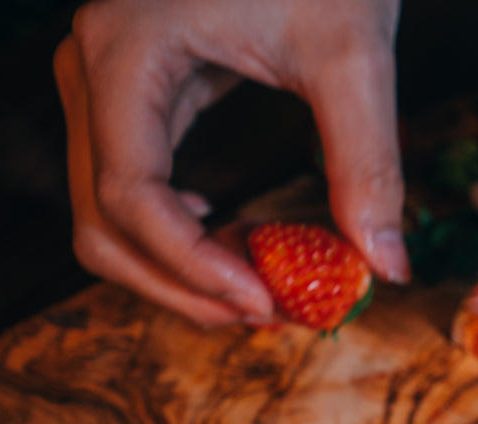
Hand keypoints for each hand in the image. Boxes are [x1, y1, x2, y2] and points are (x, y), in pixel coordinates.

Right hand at [54, 0, 408, 325]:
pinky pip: (132, 187)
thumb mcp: (351, 56)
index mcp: (126, 53)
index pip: (132, 199)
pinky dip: (182, 234)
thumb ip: (368, 164)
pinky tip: (240, 246)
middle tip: (272, 316)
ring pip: (108, 216)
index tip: (268, 304)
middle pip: (102, 224)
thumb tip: (386, 264)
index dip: (194, 269)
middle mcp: (91, 69)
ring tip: (267, 291)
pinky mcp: (130, 92)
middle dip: (184, 286)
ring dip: (181, 271)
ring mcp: (102, 83)